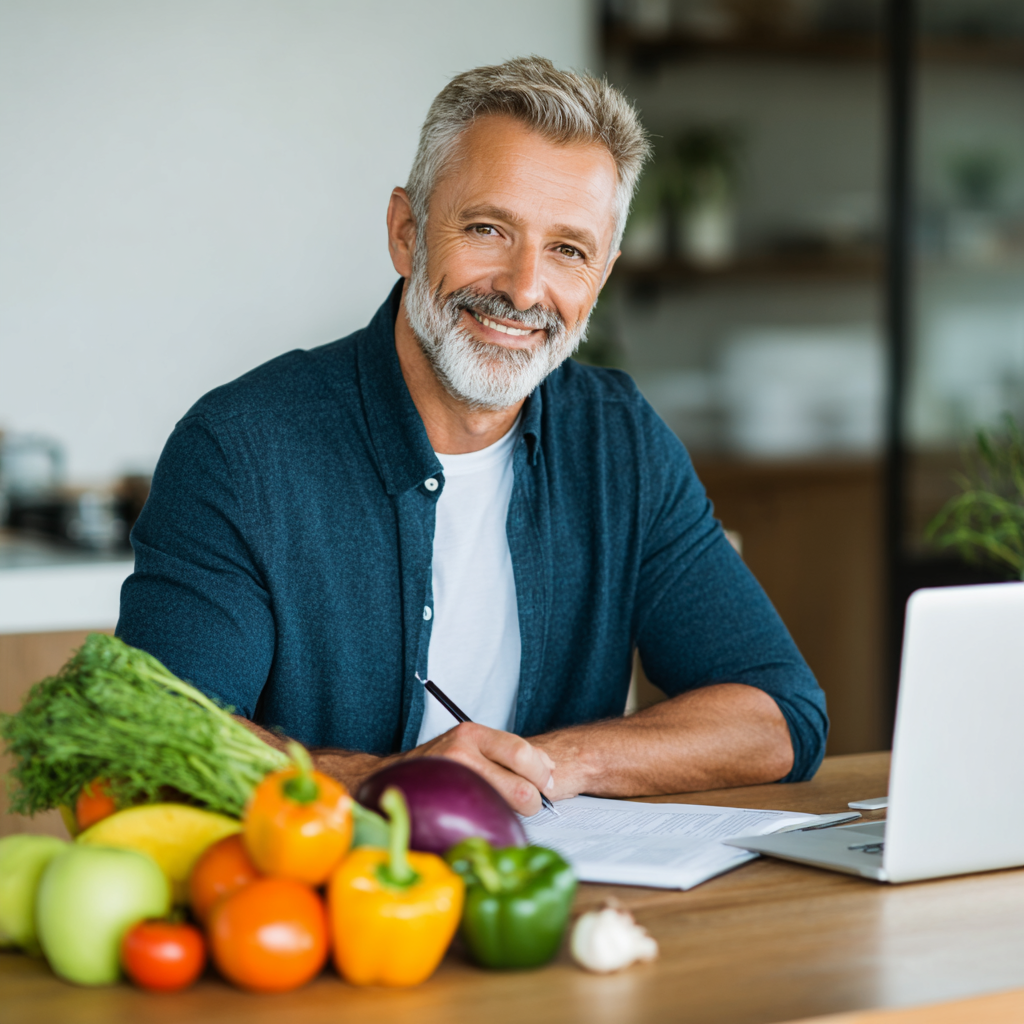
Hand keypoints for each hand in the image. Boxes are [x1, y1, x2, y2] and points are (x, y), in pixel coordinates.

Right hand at [413, 722, 555, 815]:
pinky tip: (491, 815)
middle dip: (534, 799)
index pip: (521, 753)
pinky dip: (498, 820)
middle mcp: (460, 754)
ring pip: (509, 807)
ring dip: (517, 812)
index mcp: (472, 733)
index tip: (546, 783)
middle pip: (521, 786)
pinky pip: (488, 820)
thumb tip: (549, 769)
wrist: (397, 777)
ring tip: (507, 806)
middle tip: (531, 801)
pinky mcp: (447, 808)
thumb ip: (511, 752)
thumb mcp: (474, 744)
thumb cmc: (445, 763)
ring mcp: (452, 782)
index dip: (541, 773)